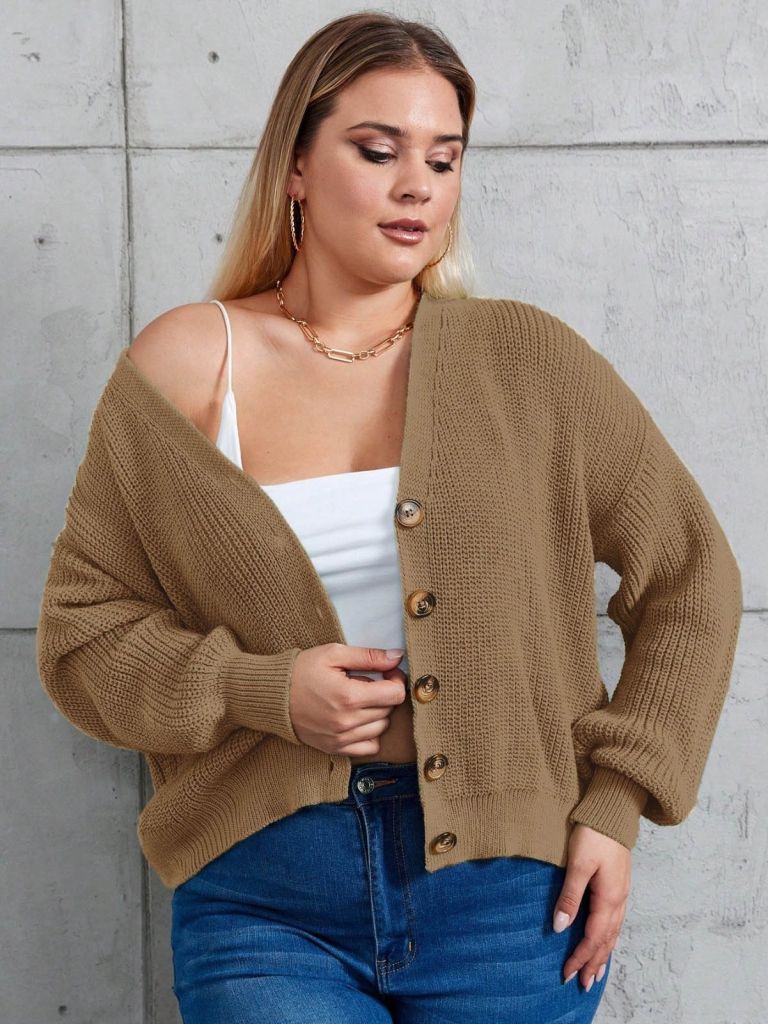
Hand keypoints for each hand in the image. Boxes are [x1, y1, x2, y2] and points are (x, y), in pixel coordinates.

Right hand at [289, 643, 407, 755]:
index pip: (395, 694)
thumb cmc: (301, 670)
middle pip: (389, 710)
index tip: (388, 671)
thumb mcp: (334, 654)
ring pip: (381, 728)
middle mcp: (347, 722)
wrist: (272, 695)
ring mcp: (341, 738)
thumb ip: (368, 656)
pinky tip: (359, 719)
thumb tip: (397, 656)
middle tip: (370, 681)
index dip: (397, 679)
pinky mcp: (335, 748)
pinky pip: (369, 747)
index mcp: (349, 696)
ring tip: (360, 699)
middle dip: (385, 693)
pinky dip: (371, 733)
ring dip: (378, 712)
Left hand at [553, 823, 630, 990]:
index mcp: (609, 898)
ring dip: (603, 954)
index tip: (567, 974)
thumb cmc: (594, 834)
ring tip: (595, 972)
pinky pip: (616, 921)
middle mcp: (619, 900)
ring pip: (614, 933)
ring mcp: (621, 892)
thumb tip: (561, 927)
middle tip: (583, 985)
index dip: (580, 957)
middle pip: (607, 940)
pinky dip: (609, 938)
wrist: (613, 810)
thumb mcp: (578, 864)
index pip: (594, 937)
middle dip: (594, 963)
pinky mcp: (619, 885)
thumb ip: (570, 896)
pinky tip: (605, 940)